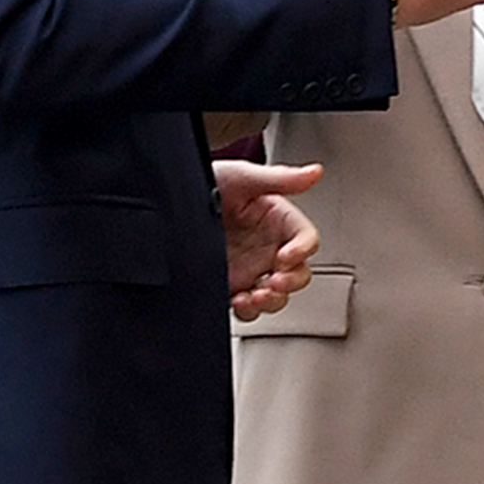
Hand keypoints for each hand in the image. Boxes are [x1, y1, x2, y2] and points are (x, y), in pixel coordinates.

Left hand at [216, 158, 322, 319]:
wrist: (169, 205)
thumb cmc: (206, 181)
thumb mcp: (242, 177)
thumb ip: (279, 178)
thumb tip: (314, 173)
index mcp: (278, 221)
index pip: (306, 240)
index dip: (302, 250)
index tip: (286, 256)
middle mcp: (268, 247)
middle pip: (298, 273)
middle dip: (291, 282)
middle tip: (275, 281)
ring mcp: (251, 269)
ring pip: (278, 295)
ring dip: (272, 300)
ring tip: (256, 296)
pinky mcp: (232, 286)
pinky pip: (249, 307)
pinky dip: (248, 310)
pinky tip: (239, 301)